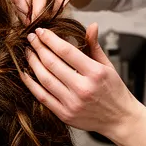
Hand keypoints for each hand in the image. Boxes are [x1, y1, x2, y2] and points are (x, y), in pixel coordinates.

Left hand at [20, 22, 142, 139]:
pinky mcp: (65, 114)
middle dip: (38, 47)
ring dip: (32, 63)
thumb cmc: (114, 91)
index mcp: (95, 73)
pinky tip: (25, 72)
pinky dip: (31, 83)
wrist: (120, 119)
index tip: (41, 31)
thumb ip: (94, 46)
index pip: (66, 51)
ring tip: (28, 51)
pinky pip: (42, 96)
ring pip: (45, 79)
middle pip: (52, 63)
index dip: (50, 39)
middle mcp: (83, 88)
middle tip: (31, 37)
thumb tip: (91, 25)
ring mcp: (72, 103)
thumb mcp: (108, 66)